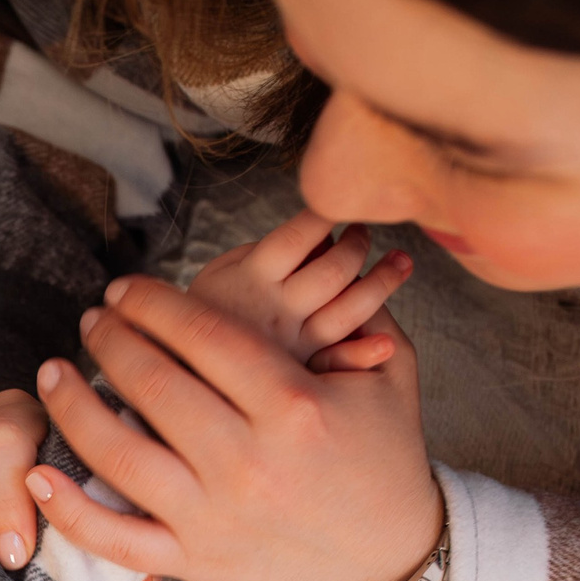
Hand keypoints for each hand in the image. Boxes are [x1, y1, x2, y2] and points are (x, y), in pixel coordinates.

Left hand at [31, 276, 440, 580]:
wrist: (390, 562)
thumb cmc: (386, 461)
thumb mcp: (389, 379)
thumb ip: (356, 318)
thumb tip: (321, 262)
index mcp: (293, 406)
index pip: (203, 337)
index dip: (154, 305)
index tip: (125, 290)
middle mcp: (246, 461)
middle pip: (153, 385)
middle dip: (110, 342)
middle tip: (91, 320)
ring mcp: (213, 516)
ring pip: (119, 456)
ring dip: (74, 408)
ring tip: (52, 375)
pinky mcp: (194, 562)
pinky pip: (116, 540)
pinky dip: (70, 511)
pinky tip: (38, 474)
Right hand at [186, 209, 412, 371]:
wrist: (180, 374)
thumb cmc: (204, 318)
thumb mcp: (217, 274)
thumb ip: (261, 253)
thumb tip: (320, 237)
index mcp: (250, 277)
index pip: (298, 235)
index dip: (326, 214)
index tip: (337, 206)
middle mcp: (275, 310)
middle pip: (335, 269)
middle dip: (358, 243)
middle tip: (362, 233)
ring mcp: (291, 344)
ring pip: (350, 309)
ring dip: (384, 281)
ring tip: (398, 262)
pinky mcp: (300, 373)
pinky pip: (340, 359)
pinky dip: (365, 352)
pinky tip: (385, 342)